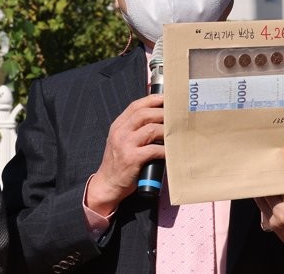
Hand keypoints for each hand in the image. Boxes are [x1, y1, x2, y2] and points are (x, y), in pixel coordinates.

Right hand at [85, 93, 165, 215]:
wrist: (107, 184)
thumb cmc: (118, 163)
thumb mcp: (121, 141)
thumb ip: (133, 129)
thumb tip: (157, 119)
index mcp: (118, 126)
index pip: (135, 106)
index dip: (152, 100)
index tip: (166, 98)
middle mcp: (120, 132)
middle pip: (145, 114)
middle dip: (163, 113)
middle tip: (177, 116)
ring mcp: (125, 145)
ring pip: (151, 130)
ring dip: (167, 131)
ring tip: (177, 133)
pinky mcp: (132, 159)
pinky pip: (154, 150)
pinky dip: (165, 150)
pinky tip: (171, 152)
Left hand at [253, 145, 283, 261]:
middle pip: (280, 182)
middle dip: (276, 169)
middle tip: (273, 156)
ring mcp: (279, 218)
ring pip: (267, 192)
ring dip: (266, 180)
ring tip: (264, 167)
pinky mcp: (270, 222)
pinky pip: (262, 202)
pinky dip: (262, 192)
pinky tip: (262, 183)